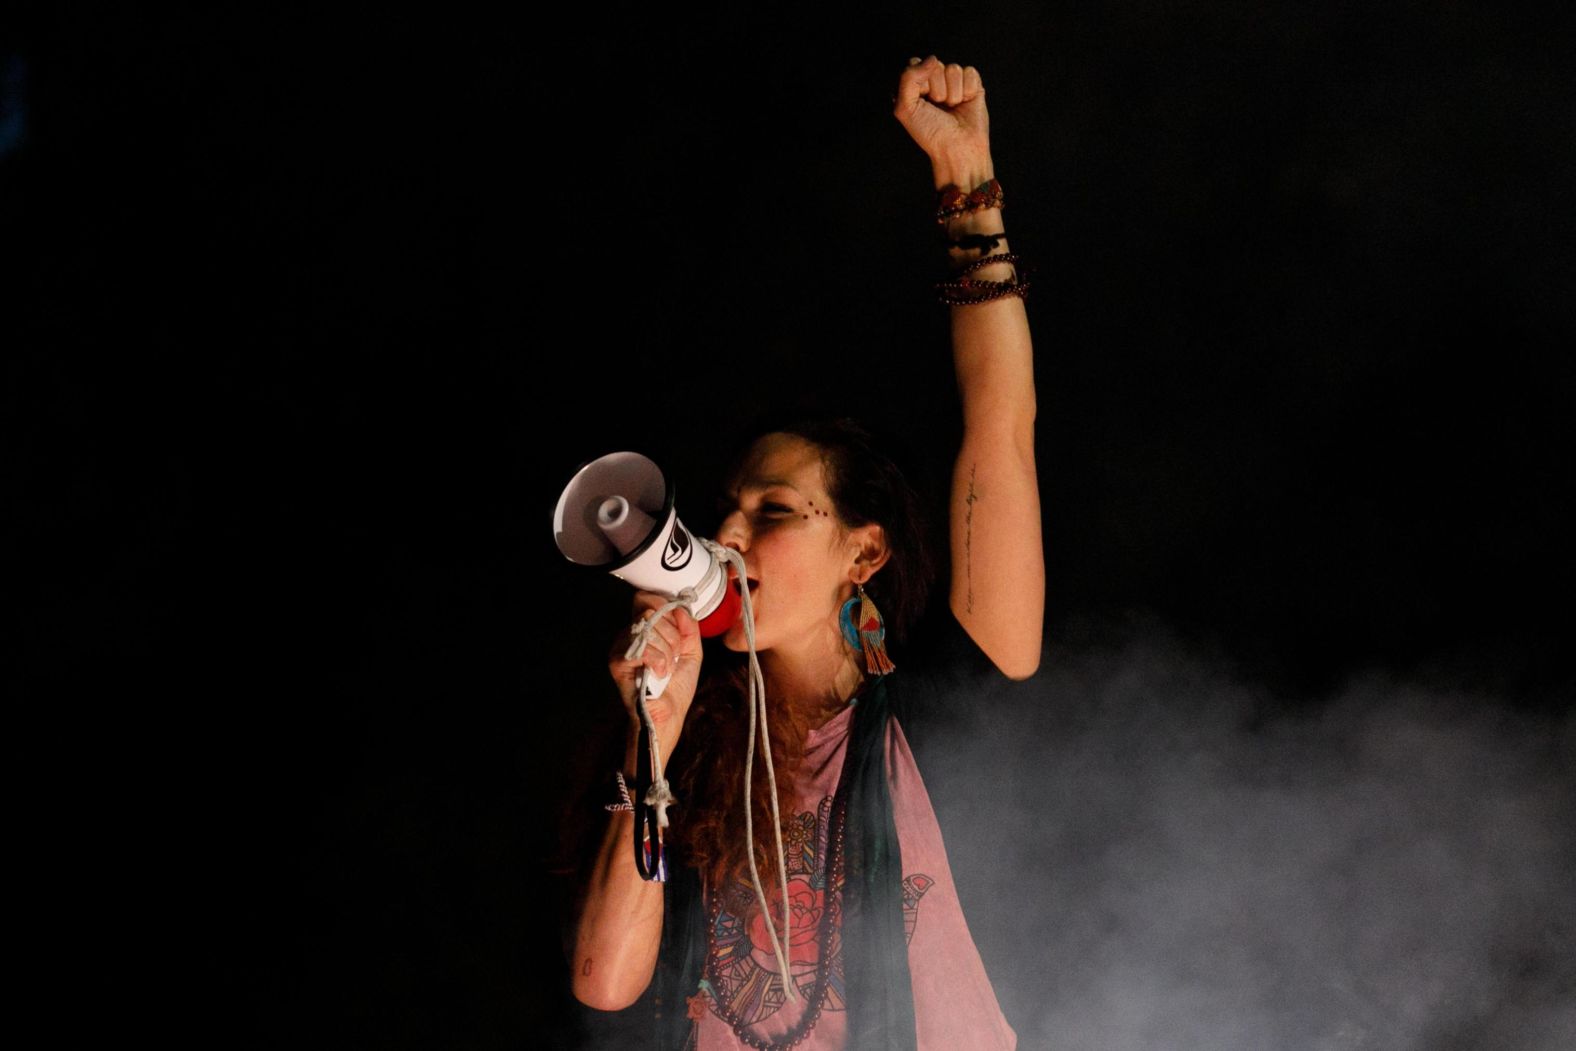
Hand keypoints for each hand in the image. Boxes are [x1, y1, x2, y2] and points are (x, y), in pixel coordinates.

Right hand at [607, 592, 702, 741]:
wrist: (668, 716)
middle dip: (673, 635)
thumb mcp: (691, 651)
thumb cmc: (676, 688)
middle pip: (651, 610)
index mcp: (644, 629)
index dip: (666, 608)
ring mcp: (621, 646)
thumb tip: (681, 608)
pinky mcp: (618, 661)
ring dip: (667, 651)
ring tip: (666, 669)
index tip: (680, 630)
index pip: (647, 599)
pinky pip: (644, 647)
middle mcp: (629, 634)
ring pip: (649, 627)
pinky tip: (659, 674)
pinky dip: (659, 662)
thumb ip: (689, 627)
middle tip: (674, 656)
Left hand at [892, 55, 992, 187]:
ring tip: (952, 108)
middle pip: (934, 64)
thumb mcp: (906, 108)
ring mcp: (953, 81)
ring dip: (952, 93)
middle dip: (936, 89)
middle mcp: (933, 81)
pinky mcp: (972, 84)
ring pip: (953, 69)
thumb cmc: (930, 132)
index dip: (919, 83)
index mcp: (914, 85)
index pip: (914, 63)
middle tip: (939, 107)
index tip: (922, 103)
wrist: (957, 148)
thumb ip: (908, 78)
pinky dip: (967, 91)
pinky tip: (965, 104)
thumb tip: (932, 58)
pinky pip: (969, 72)